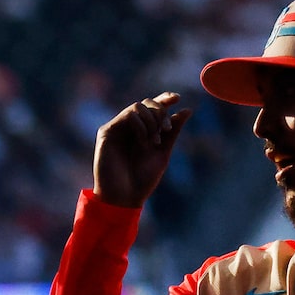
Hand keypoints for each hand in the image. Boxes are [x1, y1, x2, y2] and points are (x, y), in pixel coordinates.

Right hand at [93, 92, 191, 208]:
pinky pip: (128, 115)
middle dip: (161, 112)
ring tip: (155, 140)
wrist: (124, 197)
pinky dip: (140, 124)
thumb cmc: (142, 180)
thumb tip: (187, 110)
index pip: (153, 107)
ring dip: (152, 119)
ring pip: (138, 106)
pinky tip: (144, 140)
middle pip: (147, 103)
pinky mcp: (106, 132)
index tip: (177, 98)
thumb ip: (173, 131)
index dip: (165, 99)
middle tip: (166, 130)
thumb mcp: (163, 152)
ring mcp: (117, 129)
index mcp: (143, 131)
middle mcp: (129, 128)